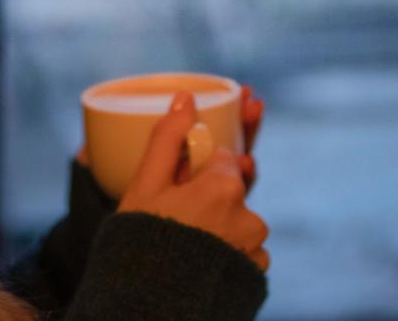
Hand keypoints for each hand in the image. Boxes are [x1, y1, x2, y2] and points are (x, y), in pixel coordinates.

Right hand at [117, 91, 269, 271]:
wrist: (146, 306)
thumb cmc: (142, 241)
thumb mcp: (147, 184)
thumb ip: (168, 137)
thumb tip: (186, 96)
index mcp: (226, 187)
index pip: (222, 159)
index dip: (198, 168)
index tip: (178, 184)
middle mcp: (250, 217)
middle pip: (231, 190)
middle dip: (208, 195)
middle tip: (177, 218)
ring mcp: (256, 250)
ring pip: (237, 220)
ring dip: (217, 222)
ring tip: (181, 241)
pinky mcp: (256, 276)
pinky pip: (243, 248)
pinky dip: (225, 248)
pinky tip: (197, 260)